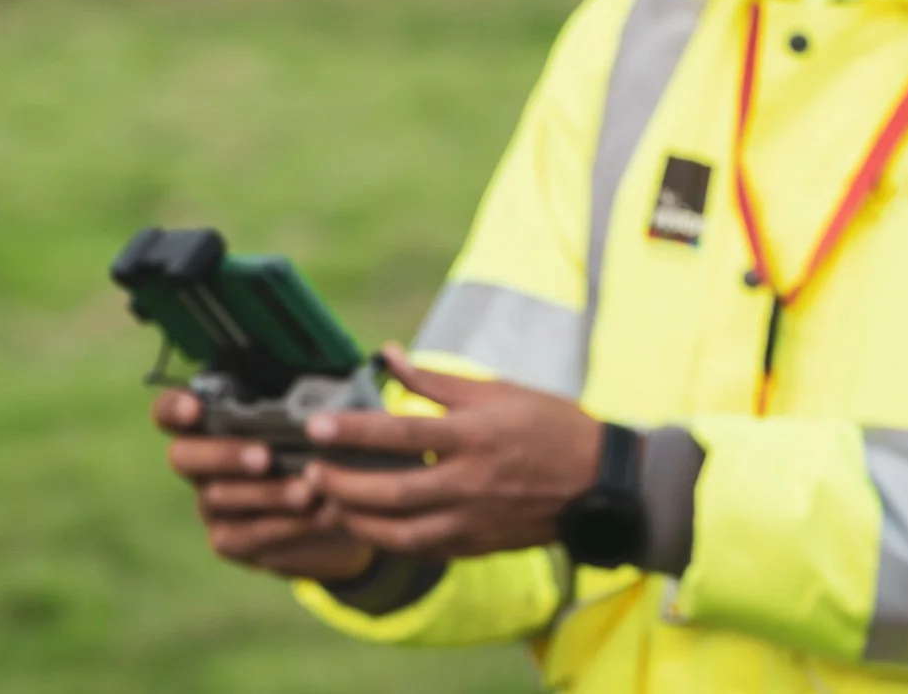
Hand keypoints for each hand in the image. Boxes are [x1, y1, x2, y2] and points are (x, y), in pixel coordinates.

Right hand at [154, 387, 377, 582]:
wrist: (340, 506)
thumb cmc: (317, 444)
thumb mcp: (310, 416)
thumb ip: (300, 397)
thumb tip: (317, 376)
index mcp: (210, 422)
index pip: (168, 412)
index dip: (173, 408)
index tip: (194, 409)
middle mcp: (200, 463)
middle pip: (182, 456)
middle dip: (223, 454)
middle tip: (263, 457)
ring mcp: (210, 503)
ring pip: (219, 496)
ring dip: (265, 493)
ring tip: (307, 490)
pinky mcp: (229, 539)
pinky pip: (246, 534)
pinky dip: (284, 525)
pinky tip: (318, 516)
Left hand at [300, 345, 603, 559]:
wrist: (598, 482)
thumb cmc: (548, 426)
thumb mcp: (496, 391)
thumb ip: (436, 382)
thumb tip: (388, 356)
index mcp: (474, 437)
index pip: (401, 435)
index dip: (354, 432)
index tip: (316, 426)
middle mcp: (470, 483)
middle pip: (391, 493)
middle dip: (342, 486)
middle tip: (309, 472)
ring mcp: (473, 521)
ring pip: (400, 534)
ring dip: (356, 522)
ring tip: (328, 503)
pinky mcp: (476, 545)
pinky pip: (422, 550)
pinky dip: (387, 541)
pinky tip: (366, 526)